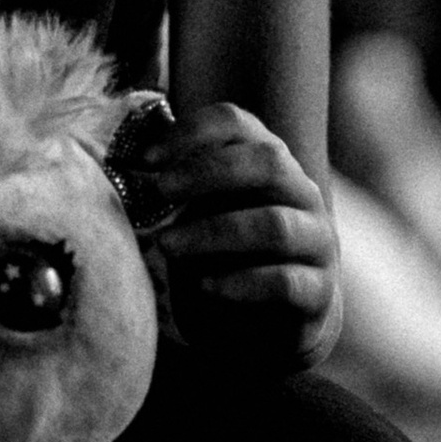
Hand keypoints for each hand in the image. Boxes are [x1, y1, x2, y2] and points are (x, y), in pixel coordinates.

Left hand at [115, 101, 340, 369]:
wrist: (275, 318)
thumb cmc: (228, 253)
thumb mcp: (202, 213)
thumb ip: (178, 188)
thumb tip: (122, 168)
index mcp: (268, 161)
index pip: (238, 123)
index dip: (192, 131)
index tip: (147, 158)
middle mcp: (301, 193)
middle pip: (268, 162)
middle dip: (207, 172)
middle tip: (158, 191)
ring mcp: (317, 241)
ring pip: (274, 225)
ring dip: (214, 233)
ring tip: (167, 246)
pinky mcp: (317, 290)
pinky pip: (284, 282)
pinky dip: (239, 283)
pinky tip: (204, 286)